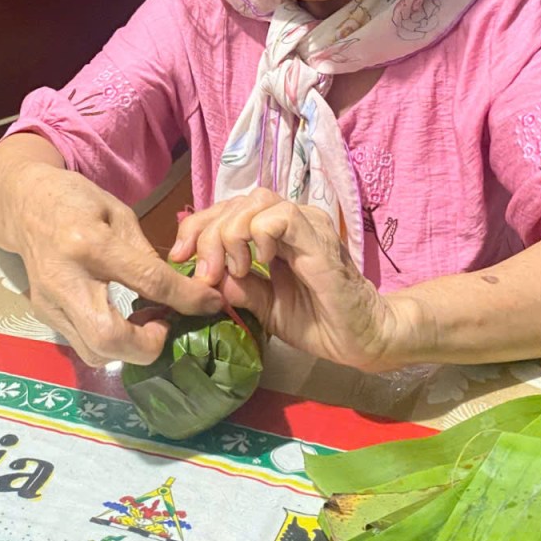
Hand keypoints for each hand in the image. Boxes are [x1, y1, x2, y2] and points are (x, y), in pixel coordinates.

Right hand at [1, 162, 223, 366]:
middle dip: (148, 346)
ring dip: (130, 349)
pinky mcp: (44, 316)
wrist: (25, 204)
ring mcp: (50, 303)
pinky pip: (83, 344)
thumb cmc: (77, 200)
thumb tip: (181, 289)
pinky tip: (125, 320)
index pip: (147, 281)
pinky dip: (112, 342)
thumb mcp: (119, 213)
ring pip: (94, 352)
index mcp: (90, 243)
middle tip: (167, 325)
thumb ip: (146, 254)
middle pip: (108, 338)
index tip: (211, 304)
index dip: (186, 298)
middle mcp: (66, 279)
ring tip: (148, 321)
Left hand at [171, 188, 397, 370]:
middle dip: (207, 233)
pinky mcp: (318, 238)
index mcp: (273, 233)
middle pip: (235, 201)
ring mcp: (306, 224)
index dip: (197, 228)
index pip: (227, 210)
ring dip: (232, 233)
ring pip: (256, 200)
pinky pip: (281, 216)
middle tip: (205, 273)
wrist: (361, 340)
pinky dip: (259, 233)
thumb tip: (204, 277)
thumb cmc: (317, 321)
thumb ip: (236, 287)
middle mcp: (289, 221)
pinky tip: (259, 261)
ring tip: (235, 269)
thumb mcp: (263, 305)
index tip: (179, 258)